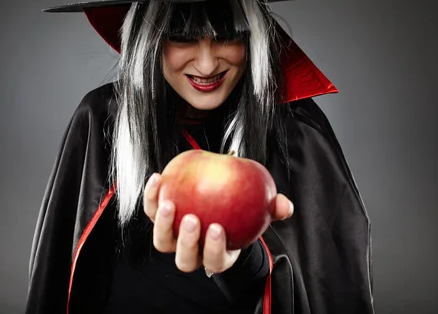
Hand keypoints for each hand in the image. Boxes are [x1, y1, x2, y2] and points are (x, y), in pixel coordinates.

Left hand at [143, 173, 293, 274]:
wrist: (220, 203)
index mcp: (218, 255)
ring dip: (163, 225)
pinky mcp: (160, 220)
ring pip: (163, 242)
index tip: (217, 228)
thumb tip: (285, 205)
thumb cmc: (241, 213)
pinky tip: (158, 177)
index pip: (215, 260)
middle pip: (185, 259)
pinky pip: (152, 211)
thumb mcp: (259, 210)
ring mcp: (174, 238)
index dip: (214, 249)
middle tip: (192, 218)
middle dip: (187, 242)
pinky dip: (152, 196)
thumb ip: (272, 208)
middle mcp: (193, 252)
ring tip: (168, 203)